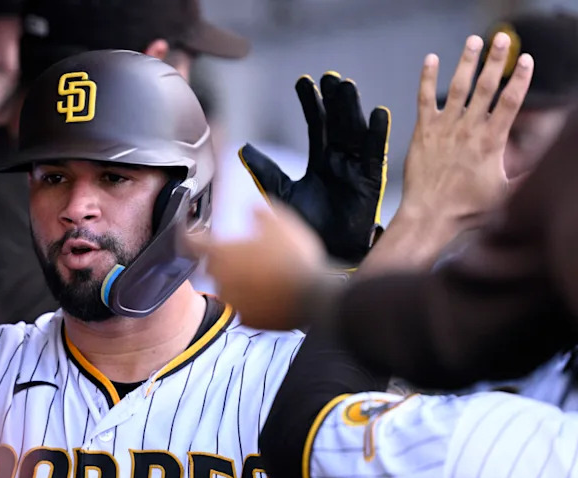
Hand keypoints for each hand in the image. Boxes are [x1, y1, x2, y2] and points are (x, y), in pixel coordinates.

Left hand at [186, 203, 329, 329]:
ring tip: (263, 277)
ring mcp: (233, 302)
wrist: (314, 297)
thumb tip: (251, 208)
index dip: (186, 236)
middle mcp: (221, 279)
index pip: (191, 243)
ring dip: (239, 282)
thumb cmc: (294, 257)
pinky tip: (270, 296)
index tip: (186, 233)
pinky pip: (245, 308)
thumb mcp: (281, 223)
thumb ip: (260, 214)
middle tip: (246, 256)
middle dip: (224, 260)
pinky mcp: (247, 320)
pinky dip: (253, 302)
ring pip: (229, 288)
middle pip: (213, 266)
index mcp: (223, 253)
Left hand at [240, 72, 389, 264]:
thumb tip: (243, 149)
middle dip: (333, 100)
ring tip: (347, 86)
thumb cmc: (307, 228)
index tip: (304, 81)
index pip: (315, 125)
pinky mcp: (371, 181)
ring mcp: (357, 169)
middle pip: (337, 123)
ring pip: (355, 132)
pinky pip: (376, 154)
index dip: (311, 103)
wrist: (324, 256)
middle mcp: (340, 160)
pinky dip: (378, 134)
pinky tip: (379, 113)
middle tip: (329, 76)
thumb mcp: (281, 194)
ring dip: (352, 109)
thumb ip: (266, 170)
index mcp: (320, 161)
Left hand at [397, 33, 533, 233]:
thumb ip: (525, 172)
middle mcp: (468, 129)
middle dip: (495, 60)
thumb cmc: (467, 209)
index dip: (520, 78)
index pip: (511, 101)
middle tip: (502, 39)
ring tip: (474, 41)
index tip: (526, 60)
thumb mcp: (506, 192)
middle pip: (485, 87)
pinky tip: (430, 60)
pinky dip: (426, 78)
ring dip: (466, 62)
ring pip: (457, 87)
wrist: (429, 216)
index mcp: (491, 141)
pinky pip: (424, 99)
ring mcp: (444, 128)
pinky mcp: (423, 132)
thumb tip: (545, 163)